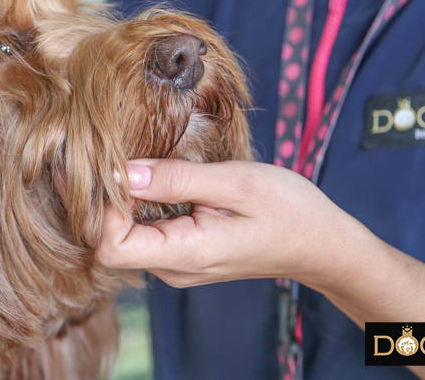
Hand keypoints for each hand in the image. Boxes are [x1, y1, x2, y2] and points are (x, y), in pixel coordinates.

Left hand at [95, 159, 372, 290]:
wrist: (321, 243)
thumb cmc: (288, 210)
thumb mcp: (236, 182)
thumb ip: (177, 179)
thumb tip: (122, 172)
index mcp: (185, 255)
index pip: (110, 248)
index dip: (104, 208)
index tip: (117, 168)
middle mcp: (173, 268)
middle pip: (110, 242)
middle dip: (106, 199)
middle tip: (117, 155)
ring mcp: (176, 264)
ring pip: (124, 235)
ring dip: (124, 198)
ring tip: (139, 161)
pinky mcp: (181, 253)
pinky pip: (145, 231)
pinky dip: (140, 203)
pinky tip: (155, 176)